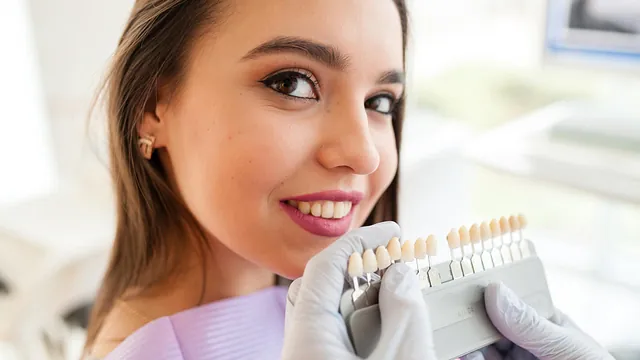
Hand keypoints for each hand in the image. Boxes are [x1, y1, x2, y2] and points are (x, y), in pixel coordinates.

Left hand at [282, 222, 437, 359]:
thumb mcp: (402, 358)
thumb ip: (404, 313)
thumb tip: (400, 275)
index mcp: (307, 338)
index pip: (324, 267)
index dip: (360, 241)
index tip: (392, 233)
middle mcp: (302, 347)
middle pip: (324, 289)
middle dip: (362, 271)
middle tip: (397, 266)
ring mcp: (312, 358)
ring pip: (334, 316)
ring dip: (368, 303)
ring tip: (403, 300)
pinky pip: (340, 337)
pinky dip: (367, 327)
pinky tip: (394, 331)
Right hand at [465, 283, 613, 359]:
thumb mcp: (564, 346)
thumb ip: (530, 323)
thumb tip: (496, 291)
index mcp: (541, 322)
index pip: (509, 300)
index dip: (486, 293)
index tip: (465, 288)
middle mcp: (522, 341)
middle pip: (487, 323)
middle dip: (468, 318)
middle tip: (449, 314)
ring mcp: (511, 359)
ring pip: (478, 347)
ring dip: (463, 341)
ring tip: (451, 336)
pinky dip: (466, 358)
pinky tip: (461, 354)